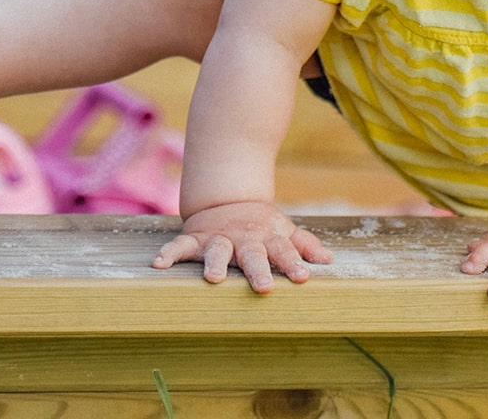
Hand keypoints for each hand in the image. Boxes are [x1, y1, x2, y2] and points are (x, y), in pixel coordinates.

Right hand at [151, 200, 333, 293]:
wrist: (228, 201)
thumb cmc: (261, 226)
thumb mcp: (283, 231)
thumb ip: (304, 245)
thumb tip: (329, 261)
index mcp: (268, 238)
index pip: (284, 251)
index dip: (294, 263)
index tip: (303, 278)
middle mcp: (244, 239)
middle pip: (252, 254)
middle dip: (258, 269)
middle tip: (265, 287)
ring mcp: (218, 238)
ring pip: (216, 250)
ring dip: (215, 262)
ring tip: (213, 278)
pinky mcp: (195, 238)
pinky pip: (179, 245)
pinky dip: (168, 253)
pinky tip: (158, 264)